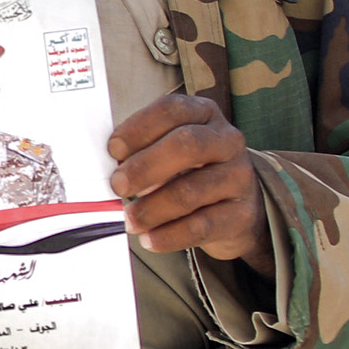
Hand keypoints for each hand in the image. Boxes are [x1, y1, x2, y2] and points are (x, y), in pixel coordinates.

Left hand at [107, 94, 268, 268]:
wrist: (236, 205)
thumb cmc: (188, 171)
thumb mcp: (167, 151)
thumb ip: (139, 152)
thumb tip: (107, 171)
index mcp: (203, 114)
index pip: (172, 109)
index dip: (139, 127)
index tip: (113, 149)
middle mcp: (226, 140)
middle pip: (186, 145)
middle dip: (144, 167)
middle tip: (118, 185)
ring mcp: (238, 176)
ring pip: (191, 191)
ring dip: (151, 208)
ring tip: (129, 220)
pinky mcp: (242, 214)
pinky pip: (202, 226)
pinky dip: (169, 235)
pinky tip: (150, 239)